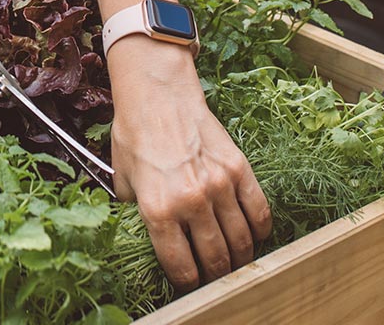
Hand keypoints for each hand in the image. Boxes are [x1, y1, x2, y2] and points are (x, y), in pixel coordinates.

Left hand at [107, 37, 271, 289]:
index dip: (186, 284)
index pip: (180, 265)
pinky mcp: (239, 169)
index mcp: (158, 209)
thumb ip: (136, 213)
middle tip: (215, 280)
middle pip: (215, 258)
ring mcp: (219, 185)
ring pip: (240, 240)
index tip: (189, 286)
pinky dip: (260, 231)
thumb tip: (147, 235)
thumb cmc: (135, 136)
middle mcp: (191, 201)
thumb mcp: (123, 181)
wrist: (158, 97)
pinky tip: (255, 237)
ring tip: (236, 265)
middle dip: (215, 277)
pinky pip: (258, 211)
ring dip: (241, 259)